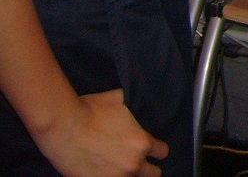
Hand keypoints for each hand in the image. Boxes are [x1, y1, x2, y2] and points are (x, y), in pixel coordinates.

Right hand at [37, 89, 165, 176]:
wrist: (62, 126)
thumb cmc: (90, 110)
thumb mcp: (119, 100)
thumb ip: (132, 109)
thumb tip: (134, 104)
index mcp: (142, 143)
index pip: (162, 152)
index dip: (157, 149)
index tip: (153, 148)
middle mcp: (132, 164)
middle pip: (153, 174)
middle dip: (148, 167)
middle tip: (138, 161)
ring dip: (128, 174)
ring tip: (119, 166)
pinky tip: (103, 171)